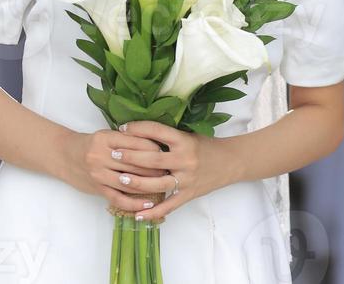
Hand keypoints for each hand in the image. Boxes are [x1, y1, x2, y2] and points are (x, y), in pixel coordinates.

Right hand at [58, 127, 169, 212]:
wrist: (65, 155)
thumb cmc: (90, 144)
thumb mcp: (106, 135)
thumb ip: (126, 139)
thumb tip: (154, 145)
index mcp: (107, 138)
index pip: (135, 142)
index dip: (153, 148)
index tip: (166, 151)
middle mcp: (102, 155)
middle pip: (134, 163)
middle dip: (155, 167)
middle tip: (170, 169)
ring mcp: (99, 173)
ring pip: (129, 181)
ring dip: (149, 185)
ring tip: (165, 185)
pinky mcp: (97, 188)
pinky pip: (119, 198)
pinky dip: (134, 203)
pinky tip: (148, 204)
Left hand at [114, 120, 236, 220]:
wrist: (230, 162)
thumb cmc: (206, 145)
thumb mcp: (188, 135)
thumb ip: (167, 135)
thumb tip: (139, 131)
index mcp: (184, 140)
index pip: (156, 132)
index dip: (138, 128)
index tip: (122, 128)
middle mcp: (185, 160)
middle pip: (152, 160)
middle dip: (130, 157)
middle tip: (112, 154)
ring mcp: (186, 180)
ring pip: (157, 184)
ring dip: (136, 183)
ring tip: (119, 179)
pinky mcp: (188, 195)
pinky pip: (168, 206)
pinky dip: (152, 213)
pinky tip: (137, 214)